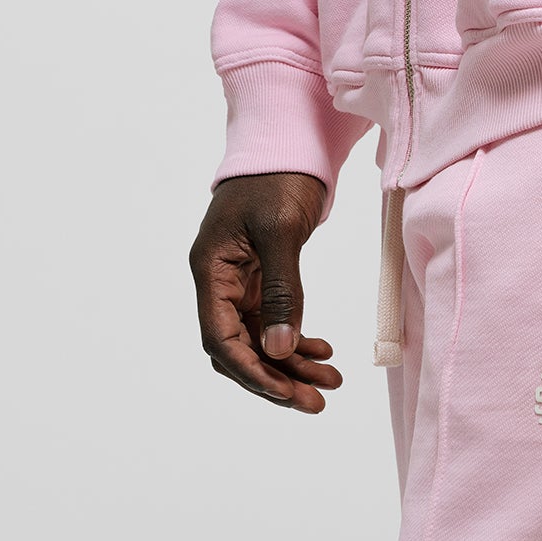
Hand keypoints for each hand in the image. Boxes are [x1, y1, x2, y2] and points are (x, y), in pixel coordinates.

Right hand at [188, 171, 342, 411]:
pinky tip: (323, 350)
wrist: (289, 139)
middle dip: (276, 377)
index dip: (252, 371)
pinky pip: (274, 319)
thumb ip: (281, 290)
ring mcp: (239, 280)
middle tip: (316, 400)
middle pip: (240, 346)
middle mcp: (219, 281)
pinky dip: (296, 337)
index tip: (286, 392)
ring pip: (261, 337)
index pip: (221, 338)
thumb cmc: (278, 176)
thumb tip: (280, 350)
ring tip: (330, 381)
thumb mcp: (281, 231)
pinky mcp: (260, 275)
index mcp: (211, 271)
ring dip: (292, 362)